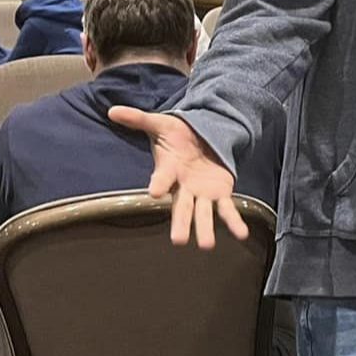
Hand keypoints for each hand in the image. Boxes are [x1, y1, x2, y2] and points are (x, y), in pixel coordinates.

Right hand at [107, 106, 246, 248]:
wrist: (199, 137)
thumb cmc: (176, 135)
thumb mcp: (160, 124)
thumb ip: (139, 119)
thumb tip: (113, 110)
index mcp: (169, 170)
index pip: (162, 178)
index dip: (159, 184)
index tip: (155, 192)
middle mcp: (183, 187)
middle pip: (181, 207)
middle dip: (181, 223)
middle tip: (179, 240)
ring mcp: (202, 193)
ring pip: (203, 214)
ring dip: (205, 229)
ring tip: (207, 245)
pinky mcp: (219, 193)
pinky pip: (227, 209)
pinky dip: (234, 222)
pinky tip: (242, 234)